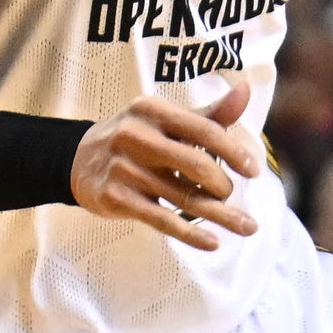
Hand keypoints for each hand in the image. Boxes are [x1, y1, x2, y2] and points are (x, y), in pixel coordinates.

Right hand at [72, 75, 263, 250]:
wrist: (78, 161)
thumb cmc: (135, 138)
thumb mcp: (165, 120)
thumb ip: (208, 114)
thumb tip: (246, 90)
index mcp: (152, 110)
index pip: (202, 129)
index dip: (233, 150)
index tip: (254, 170)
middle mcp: (136, 136)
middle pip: (195, 164)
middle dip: (222, 184)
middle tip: (229, 194)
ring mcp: (124, 169)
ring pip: (183, 197)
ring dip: (220, 215)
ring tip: (247, 227)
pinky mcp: (116, 198)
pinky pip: (162, 220)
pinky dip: (191, 233)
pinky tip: (214, 242)